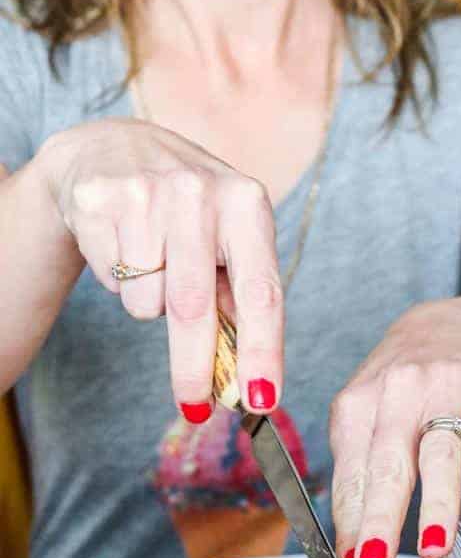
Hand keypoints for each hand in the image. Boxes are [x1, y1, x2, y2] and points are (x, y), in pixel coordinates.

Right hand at [40, 118, 282, 419]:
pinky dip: (118, 281)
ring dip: (149, 304)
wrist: (113, 149)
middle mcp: (200, 192)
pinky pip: (112, 281)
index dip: (263, 351)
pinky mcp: (99, 200)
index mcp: (246, 204)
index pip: (261, 292)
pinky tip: (122, 244)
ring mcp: (146, 192)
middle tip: (195, 407)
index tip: (262, 399)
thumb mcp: (227, 236)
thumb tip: (250, 379)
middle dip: (194, 368)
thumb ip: (239, 297)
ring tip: (151, 263)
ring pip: (147, 301)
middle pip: (194, 308)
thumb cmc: (187, 210)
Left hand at [329, 297, 460, 557]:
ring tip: (434, 546)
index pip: (352, 472)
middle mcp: (397, 393)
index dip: (351, 517)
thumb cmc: (400, 388)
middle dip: (382, 515)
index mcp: (358, 407)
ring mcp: (446, 387)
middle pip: (389, 463)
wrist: (449, 323)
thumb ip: (360, 477)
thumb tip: (351, 548)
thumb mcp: (367, 418)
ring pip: (440, 451)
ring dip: (438, 501)